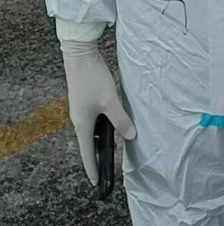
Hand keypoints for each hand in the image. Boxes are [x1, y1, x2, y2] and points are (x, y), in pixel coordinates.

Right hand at [61, 39, 135, 184]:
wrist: (79, 54)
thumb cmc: (93, 78)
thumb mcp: (110, 101)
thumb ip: (121, 120)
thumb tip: (131, 136)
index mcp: (82, 124)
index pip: (87, 153)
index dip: (93, 168)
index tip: (97, 182)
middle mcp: (79, 120)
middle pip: (89, 143)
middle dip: (98, 156)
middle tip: (106, 169)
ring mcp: (80, 109)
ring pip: (92, 130)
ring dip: (101, 140)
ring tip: (111, 149)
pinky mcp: (84, 99)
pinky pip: (93, 119)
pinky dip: (101, 126)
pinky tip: (111, 124)